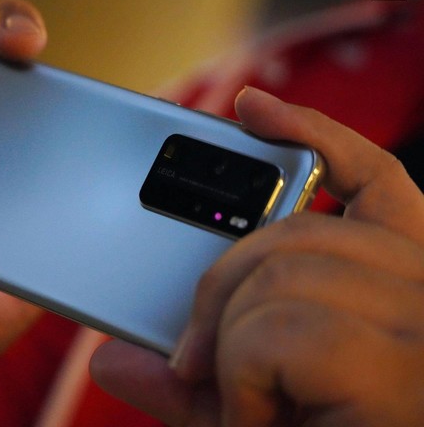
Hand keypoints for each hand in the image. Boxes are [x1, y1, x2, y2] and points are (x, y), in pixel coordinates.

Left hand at [90, 87, 423, 425]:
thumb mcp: (248, 413)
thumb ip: (185, 385)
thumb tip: (110, 362)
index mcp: (407, 286)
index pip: (373, 179)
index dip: (313, 133)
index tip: (250, 107)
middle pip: (288, 235)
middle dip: (219, 292)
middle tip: (202, 361)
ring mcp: (418, 327)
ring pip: (274, 278)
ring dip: (233, 348)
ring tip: (248, 403)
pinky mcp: (397, 368)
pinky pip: (279, 329)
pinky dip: (243, 377)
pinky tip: (258, 415)